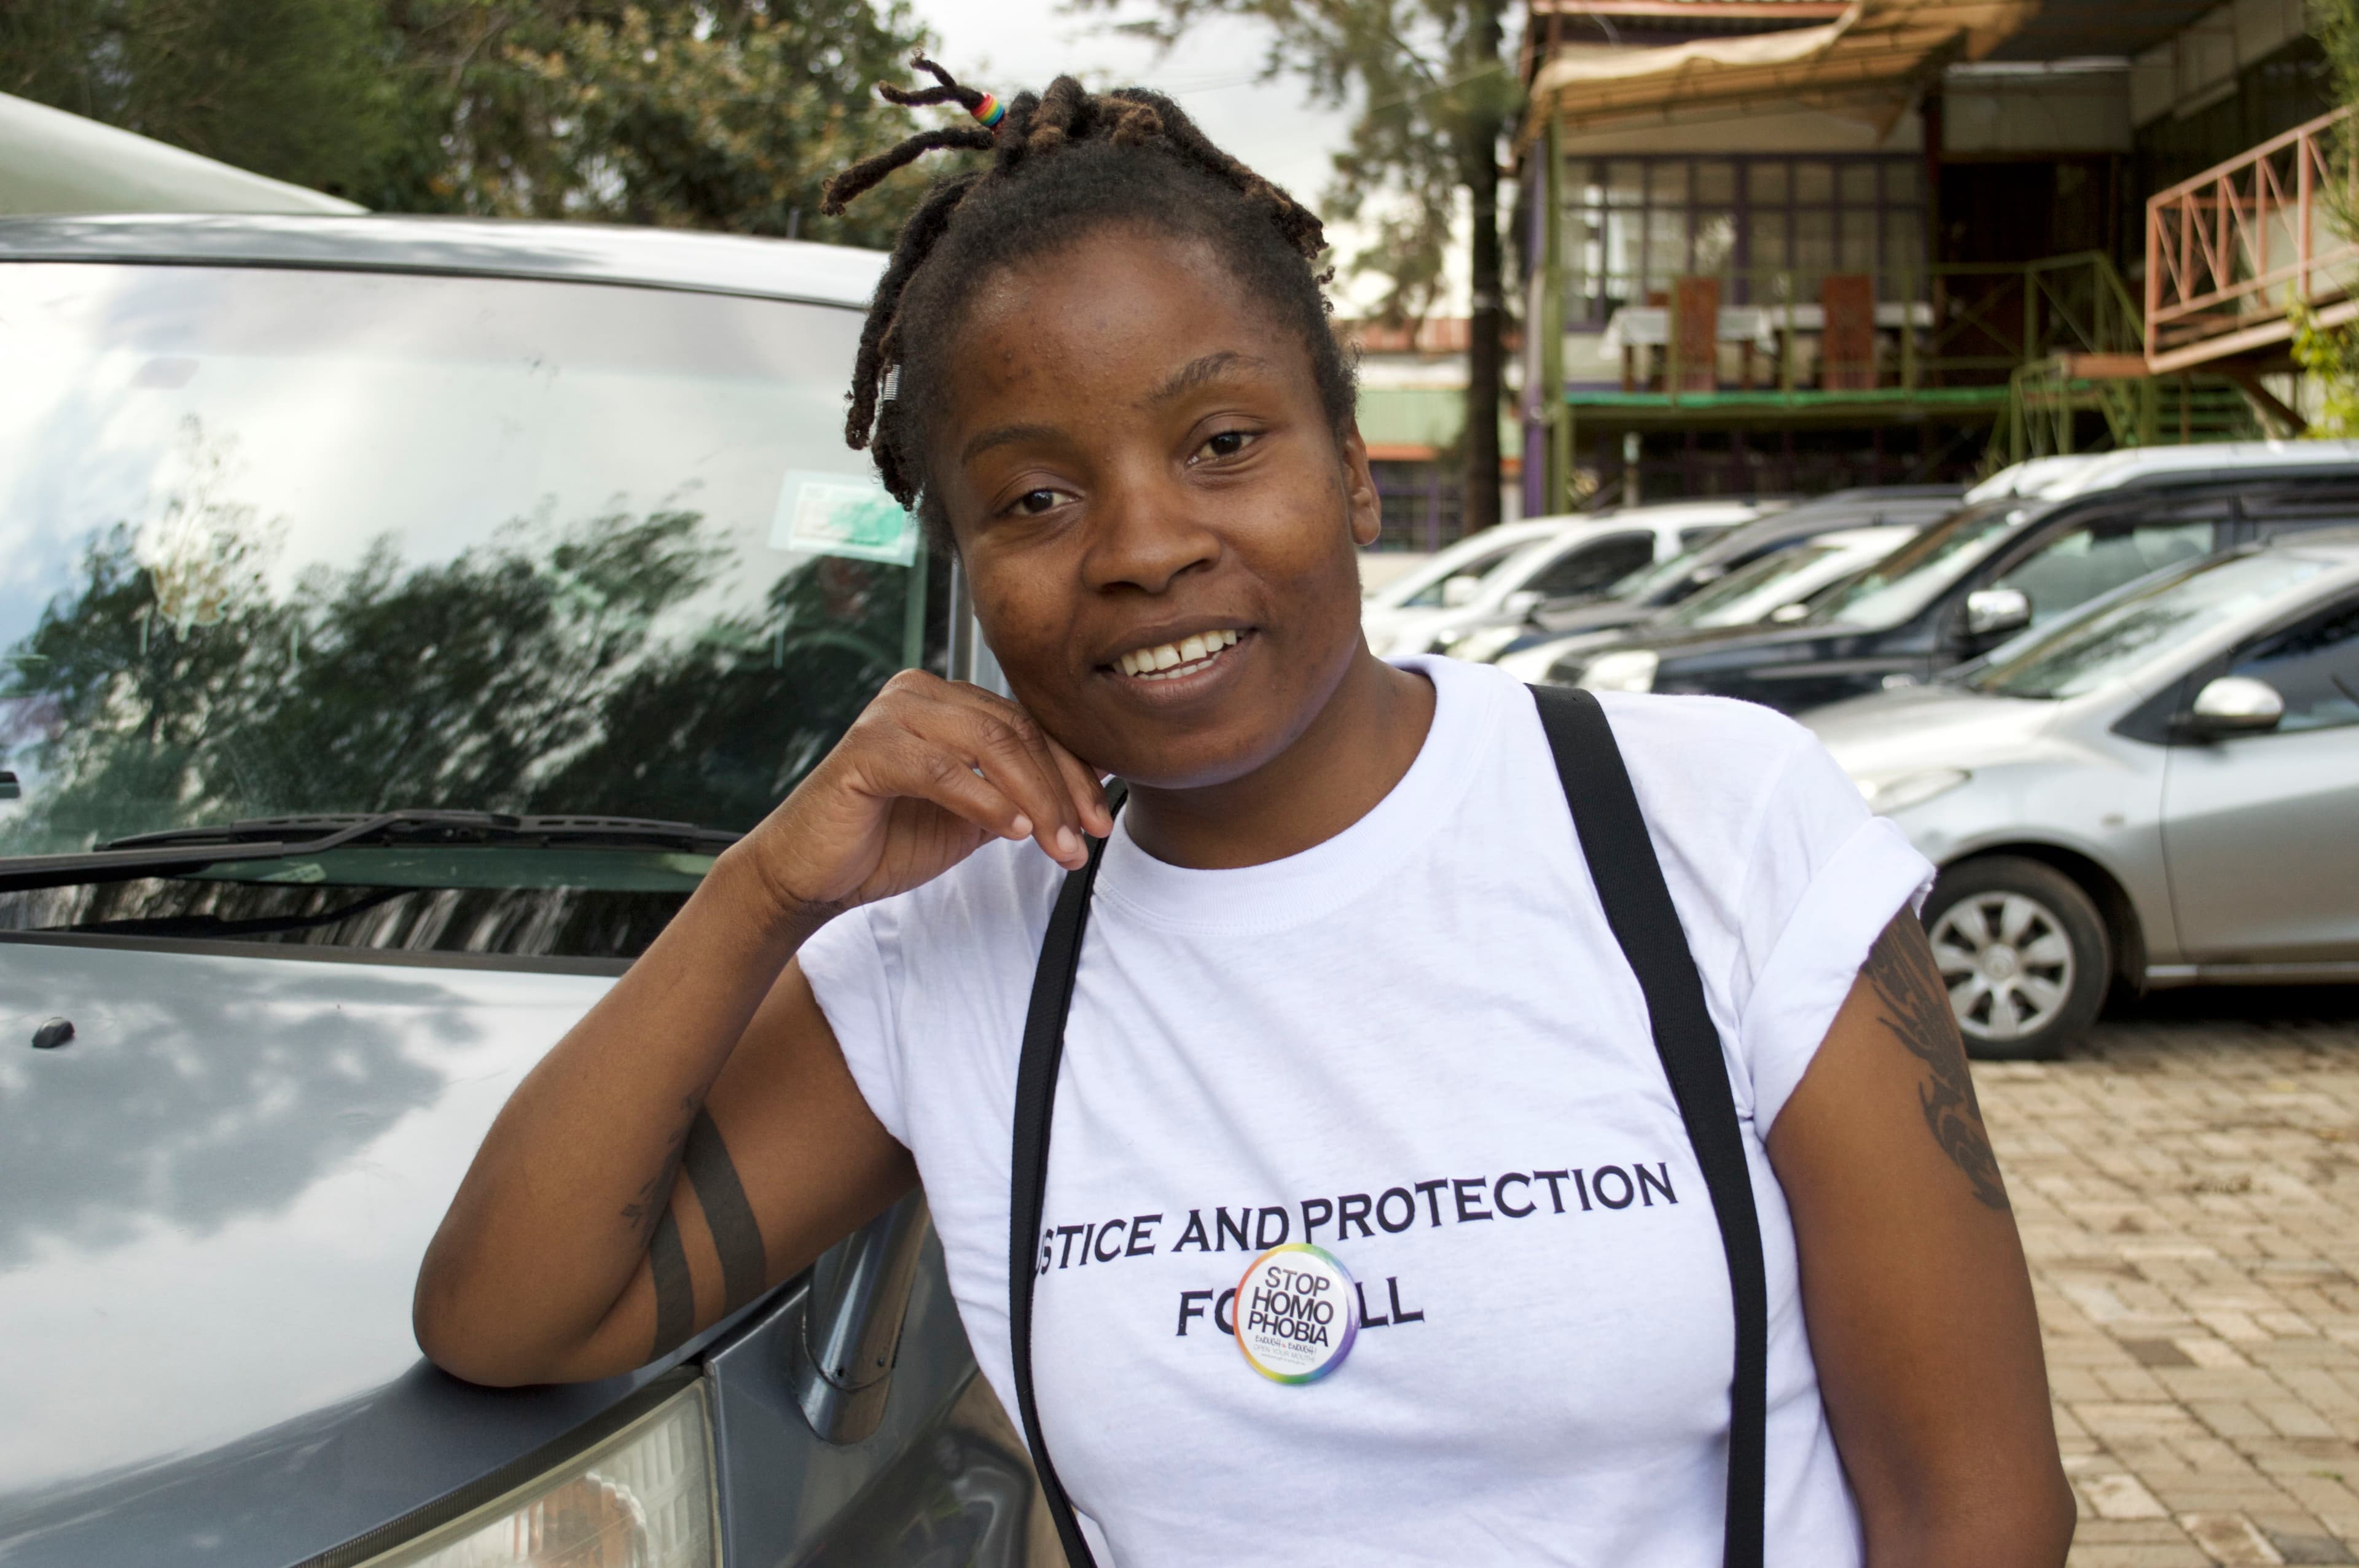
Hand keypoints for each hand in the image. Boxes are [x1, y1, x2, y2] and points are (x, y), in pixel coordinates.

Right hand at [728, 671, 1113, 923]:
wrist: (811, 875)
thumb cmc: (888, 841)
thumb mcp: (973, 816)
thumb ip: (1019, 793)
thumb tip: (1092, 783)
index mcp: (946, 700)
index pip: (1028, 724)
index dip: (1073, 772)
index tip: (1100, 822)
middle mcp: (919, 693)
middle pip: (1015, 730)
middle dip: (1061, 789)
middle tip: (1087, 839)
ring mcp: (890, 715)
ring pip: (989, 744)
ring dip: (1034, 799)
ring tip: (1058, 845)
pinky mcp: (866, 750)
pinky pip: (943, 770)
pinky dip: (985, 802)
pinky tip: (1012, 832)